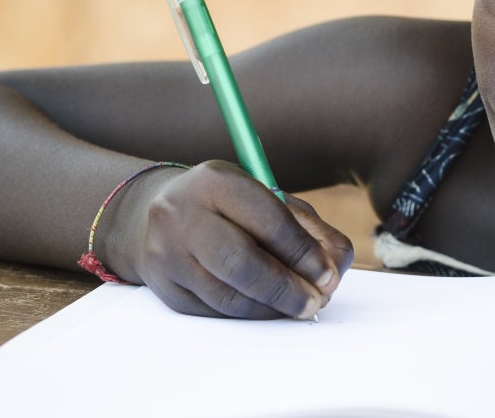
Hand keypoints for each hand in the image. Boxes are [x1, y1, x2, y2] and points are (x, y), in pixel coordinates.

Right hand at [129, 160, 352, 318]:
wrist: (159, 216)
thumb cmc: (231, 207)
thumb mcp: (271, 200)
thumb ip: (310, 230)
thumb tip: (334, 267)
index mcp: (216, 181)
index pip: (268, 221)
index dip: (303, 253)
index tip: (328, 275)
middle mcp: (183, 214)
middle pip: (241, 263)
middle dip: (287, 289)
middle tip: (316, 301)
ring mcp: (167, 254)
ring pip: (228, 296)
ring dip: (272, 308)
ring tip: (298, 305)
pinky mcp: (166, 288)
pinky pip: (215, 311)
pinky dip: (250, 313)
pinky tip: (268, 307)